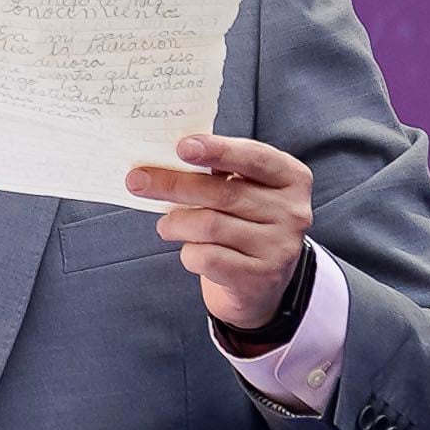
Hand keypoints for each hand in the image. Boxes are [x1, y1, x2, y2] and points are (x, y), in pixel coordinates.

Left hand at [129, 134, 315, 331]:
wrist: (261, 282)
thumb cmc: (244, 222)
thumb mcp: (244, 190)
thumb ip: (218, 172)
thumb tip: (164, 160)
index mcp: (291, 178)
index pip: (255, 157)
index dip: (218, 150)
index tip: (182, 147)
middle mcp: (292, 211)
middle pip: (223, 192)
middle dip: (173, 184)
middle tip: (137, 181)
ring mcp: (279, 246)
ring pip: (209, 225)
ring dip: (176, 223)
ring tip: (166, 225)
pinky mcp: (260, 277)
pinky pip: (207, 257)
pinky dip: (188, 252)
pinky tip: (189, 250)